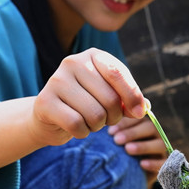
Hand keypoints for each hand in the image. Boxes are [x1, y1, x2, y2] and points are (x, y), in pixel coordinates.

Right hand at [31, 49, 147, 146]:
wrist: (50, 116)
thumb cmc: (86, 104)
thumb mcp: (110, 96)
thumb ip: (129, 100)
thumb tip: (144, 107)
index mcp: (93, 56)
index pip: (117, 73)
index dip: (132, 95)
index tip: (140, 113)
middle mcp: (73, 62)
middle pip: (109, 98)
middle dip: (114, 117)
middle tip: (105, 119)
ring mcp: (56, 80)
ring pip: (95, 114)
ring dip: (97, 126)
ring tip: (89, 121)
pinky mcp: (45, 101)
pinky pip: (76, 124)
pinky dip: (82, 132)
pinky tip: (76, 127)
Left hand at [109, 116, 167, 188]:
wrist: (130, 178)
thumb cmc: (118, 155)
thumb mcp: (115, 143)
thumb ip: (111, 132)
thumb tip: (97, 124)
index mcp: (143, 125)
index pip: (139, 117)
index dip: (125, 122)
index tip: (110, 132)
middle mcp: (155, 135)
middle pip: (150, 127)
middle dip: (133, 133)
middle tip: (116, 140)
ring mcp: (162, 150)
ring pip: (159, 144)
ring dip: (143, 146)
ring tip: (127, 150)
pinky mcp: (165, 165)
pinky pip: (164, 162)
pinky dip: (153, 163)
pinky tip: (141, 164)